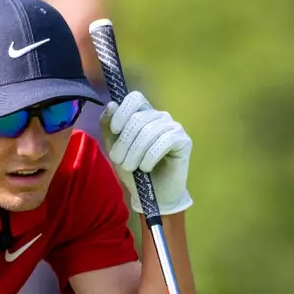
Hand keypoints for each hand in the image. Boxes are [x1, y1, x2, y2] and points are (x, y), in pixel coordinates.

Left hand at [102, 91, 192, 213]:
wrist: (151, 195)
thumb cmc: (134, 171)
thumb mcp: (114, 148)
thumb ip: (108, 127)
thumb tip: (112, 105)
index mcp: (143, 114)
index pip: (135, 98)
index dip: (123, 112)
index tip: (115, 130)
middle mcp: (160, 117)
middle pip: (139, 118)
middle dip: (125, 142)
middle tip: (120, 161)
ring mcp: (173, 127)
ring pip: (150, 131)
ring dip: (136, 152)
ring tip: (132, 167)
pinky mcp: (184, 141)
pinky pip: (165, 141)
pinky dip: (151, 156)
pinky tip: (146, 167)